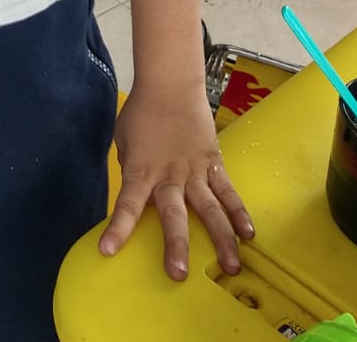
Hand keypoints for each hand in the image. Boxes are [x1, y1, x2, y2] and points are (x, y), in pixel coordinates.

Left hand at [99, 89, 253, 278]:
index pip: (127, 204)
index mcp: (141, 170)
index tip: (108, 250)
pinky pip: (228, 191)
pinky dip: (239, 212)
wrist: (170, 84)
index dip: (118, 228)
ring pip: (209, 209)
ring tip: (231, 267)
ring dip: (221, 239)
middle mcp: (169, 175)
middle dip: (176, 245)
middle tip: (179, 273)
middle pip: (173, 215)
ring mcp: (195, 170)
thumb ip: (133, 170)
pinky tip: (249, 233)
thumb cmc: (142, 111)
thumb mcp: (125, 141)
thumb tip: (141, 194)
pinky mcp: (213, 163)